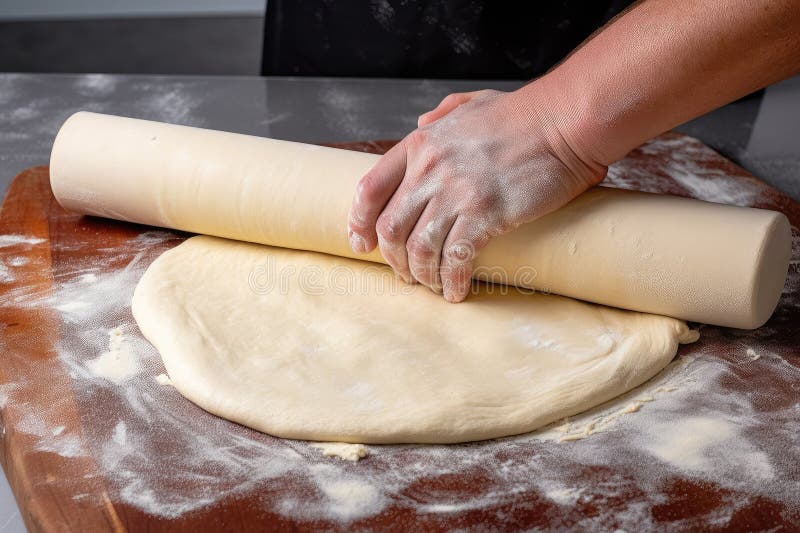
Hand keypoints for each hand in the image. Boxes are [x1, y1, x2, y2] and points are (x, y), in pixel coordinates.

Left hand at [347, 86, 605, 301]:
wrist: (565, 122)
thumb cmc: (524, 114)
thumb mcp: (472, 103)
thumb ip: (441, 115)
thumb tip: (420, 123)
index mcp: (421, 145)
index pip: (369, 189)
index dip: (358, 222)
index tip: (360, 244)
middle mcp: (430, 171)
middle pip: (390, 228)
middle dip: (393, 260)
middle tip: (406, 275)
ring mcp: (455, 194)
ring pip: (418, 249)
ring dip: (421, 275)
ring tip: (433, 286)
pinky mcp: (484, 215)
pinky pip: (454, 259)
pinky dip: (451, 281)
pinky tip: (457, 292)